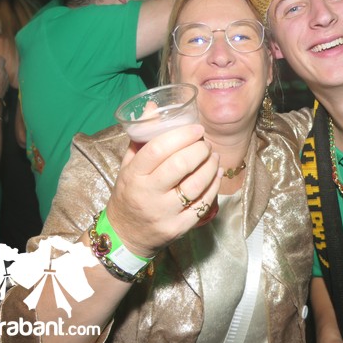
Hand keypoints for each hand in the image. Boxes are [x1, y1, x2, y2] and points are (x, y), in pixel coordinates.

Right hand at [106, 125, 221, 256]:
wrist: (125, 235)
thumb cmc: (129, 194)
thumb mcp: (128, 166)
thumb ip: (141, 138)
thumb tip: (152, 107)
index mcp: (134, 176)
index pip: (157, 149)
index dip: (181, 136)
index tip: (196, 129)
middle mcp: (148, 194)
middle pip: (180, 165)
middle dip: (200, 149)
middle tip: (207, 143)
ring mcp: (164, 213)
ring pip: (196, 184)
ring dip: (211, 166)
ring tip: (214, 156)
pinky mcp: (179, 228)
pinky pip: (203, 204)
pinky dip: (214, 186)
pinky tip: (217, 174)